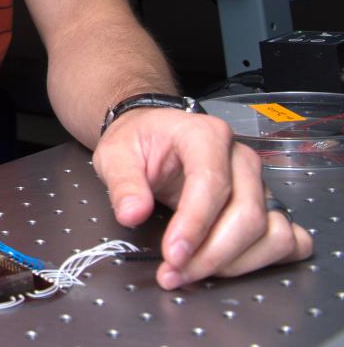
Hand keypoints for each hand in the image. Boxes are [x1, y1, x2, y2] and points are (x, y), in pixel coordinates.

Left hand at [93, 107, 311, 288]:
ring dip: (237, 263)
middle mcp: (241, 158)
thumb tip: (132, 215)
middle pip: (247, 215)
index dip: (194, 225)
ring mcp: (260, 183)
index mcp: (205, 135)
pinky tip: (233, 265)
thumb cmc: (138, 141)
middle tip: (174, 274)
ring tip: (195, 272)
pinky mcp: (269, 205)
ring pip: (272, 232)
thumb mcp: (115, 154)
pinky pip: (291, 240)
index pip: (212, 183)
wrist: (154, 133)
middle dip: (211, 255)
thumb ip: (123, 183)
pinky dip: (268, 259)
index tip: (172, 256)